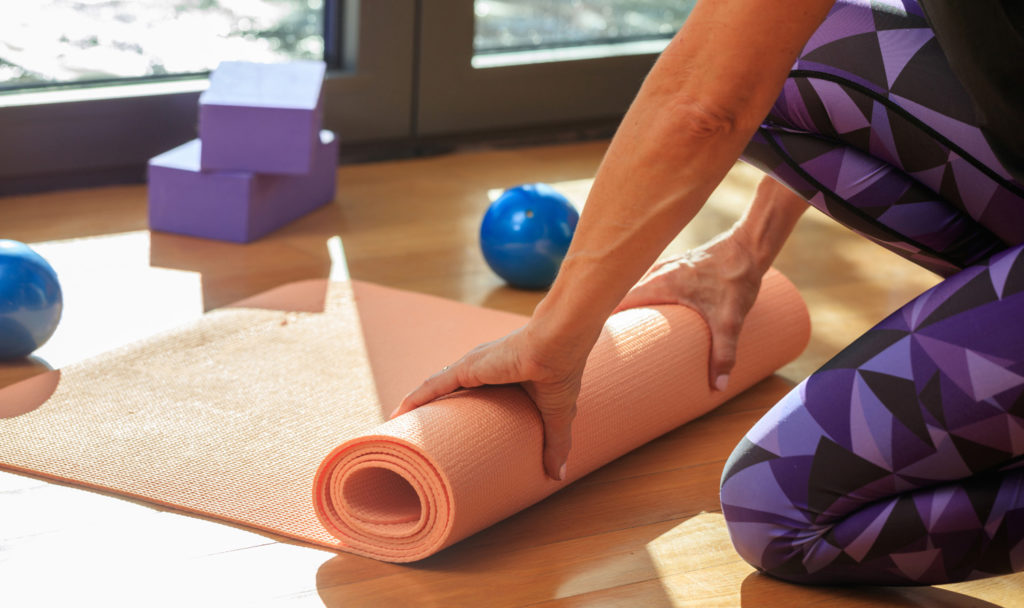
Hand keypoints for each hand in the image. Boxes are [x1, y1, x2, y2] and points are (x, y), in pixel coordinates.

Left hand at [390, 323, 593, 480]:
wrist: (559, 345)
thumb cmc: (560, 372)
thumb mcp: (555, 415)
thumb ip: (554, 444)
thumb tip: (557, 476)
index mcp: (501, 378)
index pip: (471, 399)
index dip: (458, 417)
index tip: (449, 437)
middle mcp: (480, 371)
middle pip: (447, 395)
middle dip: (432, 415)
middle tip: (419, 438)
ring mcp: (471, 368)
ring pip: (434, 391)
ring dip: (417, 408)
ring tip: (400, 427)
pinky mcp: (466, 368)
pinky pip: (432, 386)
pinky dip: (414, 400)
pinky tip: (397, 414)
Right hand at [614, 231, 763, 391]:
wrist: (750, 247)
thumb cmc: (737, 278)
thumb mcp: (730, 320)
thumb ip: (724, 353)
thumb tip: (719, 386)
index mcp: (660, 284)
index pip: (619, 301)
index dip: (606, 320)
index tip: (601, 340)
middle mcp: (657, 272)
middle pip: (625, 297)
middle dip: (619, 320)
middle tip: (616, 345)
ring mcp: (666, 267)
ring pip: (639, 289)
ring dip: (634, 309)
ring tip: (632, 334)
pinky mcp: (677, 266)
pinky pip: (652, 284)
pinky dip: (647, 299)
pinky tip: (656, 314)